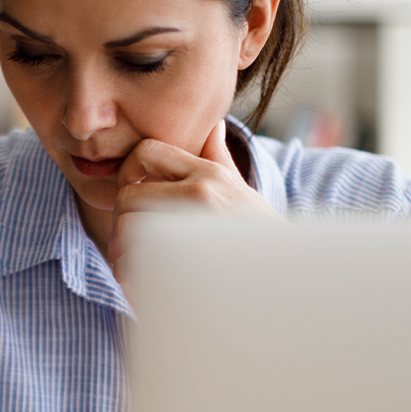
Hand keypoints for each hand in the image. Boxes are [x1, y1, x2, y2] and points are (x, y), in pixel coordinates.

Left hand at [105, 119, 281, 268]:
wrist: (290, 282)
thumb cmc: (262, 237)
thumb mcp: (243, 192)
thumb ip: (219, 159)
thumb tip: (213, 126)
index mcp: (210, 175)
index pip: (145, 151)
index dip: (128, 172)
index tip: (133, 197)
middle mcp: (202, 194)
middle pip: (127, 195)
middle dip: (120, 220)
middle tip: (126, 242)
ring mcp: (194, 228)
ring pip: (126, 229)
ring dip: (120, 251)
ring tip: (132, 268)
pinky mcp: (186, 264)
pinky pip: (134, 262)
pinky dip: (130, 276)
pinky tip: (143, 286)